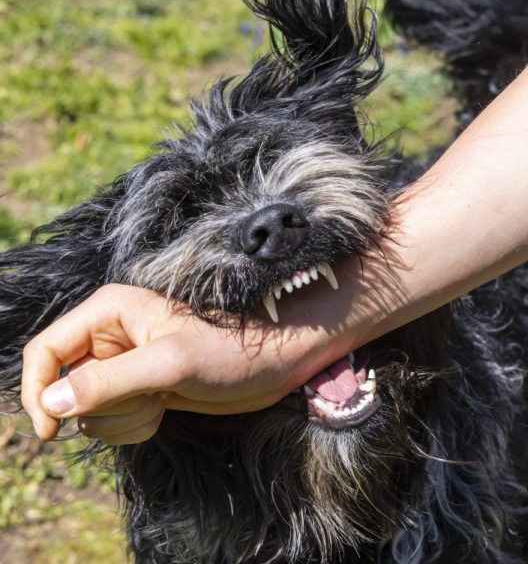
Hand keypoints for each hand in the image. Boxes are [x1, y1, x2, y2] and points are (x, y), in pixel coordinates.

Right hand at [21, 284, 333, 443]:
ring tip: (161, 400)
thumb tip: (51, 403)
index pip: (45, 351)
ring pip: (88, 409)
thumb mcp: (170, 365)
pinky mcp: (141, 387)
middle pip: (65, 386)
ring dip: (121, 418)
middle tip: (147, 398)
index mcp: (109, 312)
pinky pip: (113, 420)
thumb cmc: (233, 351)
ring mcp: (126, 363)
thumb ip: (108, 382)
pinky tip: (165, 409)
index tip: (49, 431)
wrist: (274, 363)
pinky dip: (134, 425)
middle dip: (101, 407)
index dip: (37, 391)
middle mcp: (111, 335)